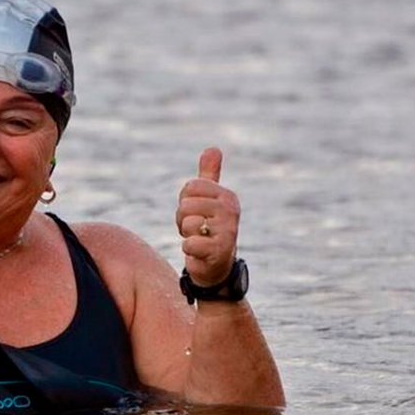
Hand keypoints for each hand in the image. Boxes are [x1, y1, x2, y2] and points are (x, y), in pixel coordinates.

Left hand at [176, 147, 240, 286]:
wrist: (216, 266)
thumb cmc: (208, 229)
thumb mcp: (209, 200)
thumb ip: (209, 176)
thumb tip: (213, 148)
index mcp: (227, 195)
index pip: (189, 187)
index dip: (185, 202)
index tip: (196, 213)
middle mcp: (230, 210)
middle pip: (186, 205)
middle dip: (184, 220)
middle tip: (196, 230)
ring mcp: (227, 230)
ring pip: (187, 223)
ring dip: (187, 235)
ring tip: (199, 240)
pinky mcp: (219, 251)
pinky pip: (189, 243)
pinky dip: (189, 250)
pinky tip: (200, 252)